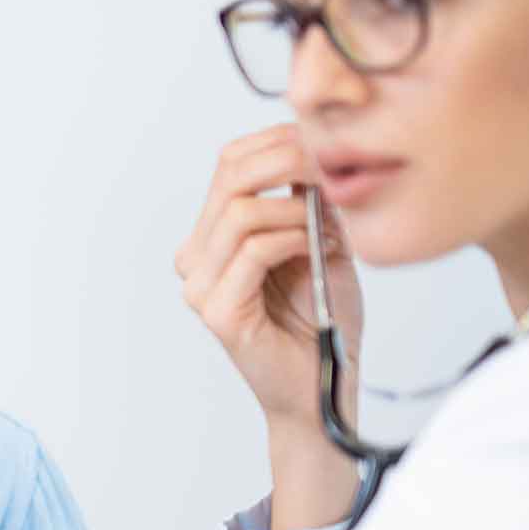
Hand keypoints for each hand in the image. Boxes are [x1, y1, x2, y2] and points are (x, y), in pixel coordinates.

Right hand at [175, 125, 363, 528]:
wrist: (323, 387)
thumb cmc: (322, 320)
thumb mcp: (321, 242)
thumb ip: (311, 200)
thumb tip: (318, 146)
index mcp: (213, 237)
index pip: (230, 163)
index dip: (278, 142)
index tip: (327, 145)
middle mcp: (195, 258)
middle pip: (229, 176)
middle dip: (287, 161)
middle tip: (332, 170)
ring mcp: (200, 286)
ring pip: (238, 212)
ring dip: (294, 209)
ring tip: (326, 227)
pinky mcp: (218, 312)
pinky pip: (252, 251)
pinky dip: (291, 239)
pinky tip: (317, 248)